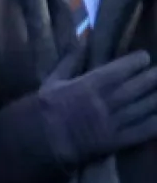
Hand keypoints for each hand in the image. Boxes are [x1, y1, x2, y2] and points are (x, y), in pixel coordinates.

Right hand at [41, 51, 156, 163]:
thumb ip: (70, 61)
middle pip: (139, 86)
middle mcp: (105, 102)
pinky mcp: (115, 142)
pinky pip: (141, 131)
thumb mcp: (52, 80)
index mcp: (89, 85)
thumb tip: (83, 40)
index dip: (138, 61)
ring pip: (144, 107)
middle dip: (154, 77)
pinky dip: (156, 123)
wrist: (37, 141)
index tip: (145, 58)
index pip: (122, 69)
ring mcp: (112, 123)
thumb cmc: (43, 109)